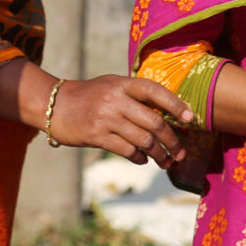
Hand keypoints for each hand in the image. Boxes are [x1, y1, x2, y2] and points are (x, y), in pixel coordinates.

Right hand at [47, 75, 196, 168]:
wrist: (55, 105)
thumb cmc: (89, 95)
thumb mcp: (111, 85)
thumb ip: (135, 95)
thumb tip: (167, 115)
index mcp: (121, 84)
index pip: (154, 91)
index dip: (175, 104)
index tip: (190, 118)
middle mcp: (115, 100)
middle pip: (154, 122)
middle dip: (172, 140)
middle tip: (181, 152)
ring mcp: (106, 118)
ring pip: (144, 141)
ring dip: (159, 155)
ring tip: (166, 162)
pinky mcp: (97, 136)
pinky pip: (127, 151)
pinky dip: (140, 158)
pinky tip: (143, 160)